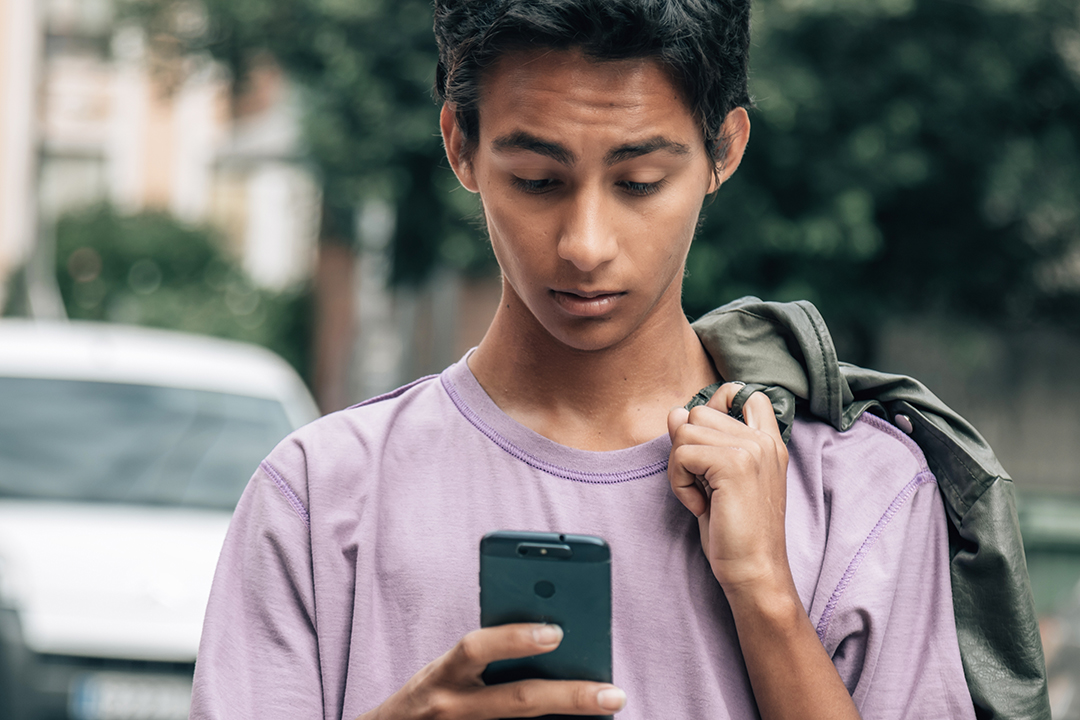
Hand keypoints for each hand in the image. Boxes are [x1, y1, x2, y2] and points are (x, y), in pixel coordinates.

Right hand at [356, 623, 625, 719]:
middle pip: (518, 699)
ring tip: (607, 711)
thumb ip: (486, 656)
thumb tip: (553, 640)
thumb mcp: (446, 670)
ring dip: (569, 719)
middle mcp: (452, 707)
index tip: (556, 632)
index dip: (514, 638)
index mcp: (443, 673)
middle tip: (613, 694)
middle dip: (570, 696)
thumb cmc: (431, 695)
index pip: (475, 648)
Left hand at [667, 383, 790, 595]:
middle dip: (686, 448)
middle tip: (702, 485)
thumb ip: (702, 443)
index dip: (717, 406)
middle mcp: (764, 440)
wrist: (754, 571)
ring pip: (685, 431)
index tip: (707, 447)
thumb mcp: (717, 480)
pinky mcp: (734, 464)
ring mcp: (752, 449)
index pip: (745, 393)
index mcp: (769, 442)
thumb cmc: (736, 532)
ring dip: (680, 467)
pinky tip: (699, 506)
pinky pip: (681, 455)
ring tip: (702, 497)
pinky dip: (679, 483)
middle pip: (698, 413)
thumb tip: (676, 412)